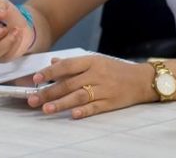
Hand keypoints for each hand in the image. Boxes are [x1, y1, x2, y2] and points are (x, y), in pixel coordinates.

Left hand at [27, 55, 154, 118]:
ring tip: (46, 109)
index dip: (50, 72)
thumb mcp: (96, 61)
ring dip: (62, 103)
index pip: (67, 66)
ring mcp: (104, 89)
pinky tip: (72, 115)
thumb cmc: (116, 70)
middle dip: (49, 92)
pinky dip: (84, 111)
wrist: (142, 80)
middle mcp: (97, 74)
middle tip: (33, 99)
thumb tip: (53, 62)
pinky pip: (95, 107)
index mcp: (92, 61)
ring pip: (79, 96)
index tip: (35, 79)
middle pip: (69, 83)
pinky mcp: (111, 103)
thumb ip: (73, 64)